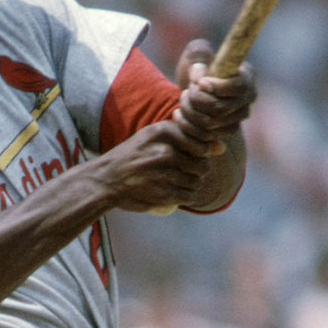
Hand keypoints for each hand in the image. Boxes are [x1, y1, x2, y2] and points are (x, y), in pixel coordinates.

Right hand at [92, 120, 218, 211]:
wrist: (106, 180)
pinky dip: (186, 196)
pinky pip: (191, 195)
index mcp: (163, 131)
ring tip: (175, 182)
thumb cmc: (133, 156)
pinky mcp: (165, 193)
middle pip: (202, 163)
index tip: (186, 155)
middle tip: (180, 171)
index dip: (199, 151)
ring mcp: (165, 173)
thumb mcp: (153, 137)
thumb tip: (221, 148)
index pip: (200, 140)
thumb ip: (186, 137)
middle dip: (196, 169)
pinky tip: (175, 191)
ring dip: (191, 184)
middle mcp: (165, 150)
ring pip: (198, 180)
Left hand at [172, 39, 255, 151]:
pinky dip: (188, 126)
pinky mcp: (227, 131)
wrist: (193, 90)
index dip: (218, 87)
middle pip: (222, 108)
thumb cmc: (197, 66)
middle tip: (185, 92)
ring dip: (189, 112)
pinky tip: (179, 114)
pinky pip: (206, 136)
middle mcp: (249, 97)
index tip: (199, 83)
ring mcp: (240, 116)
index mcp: (247, 74)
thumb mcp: (195, 53)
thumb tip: (201, 78)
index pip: (240, 87)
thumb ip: (198, 57)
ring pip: (211, 123)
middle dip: (196, 100)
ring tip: (182, 101)